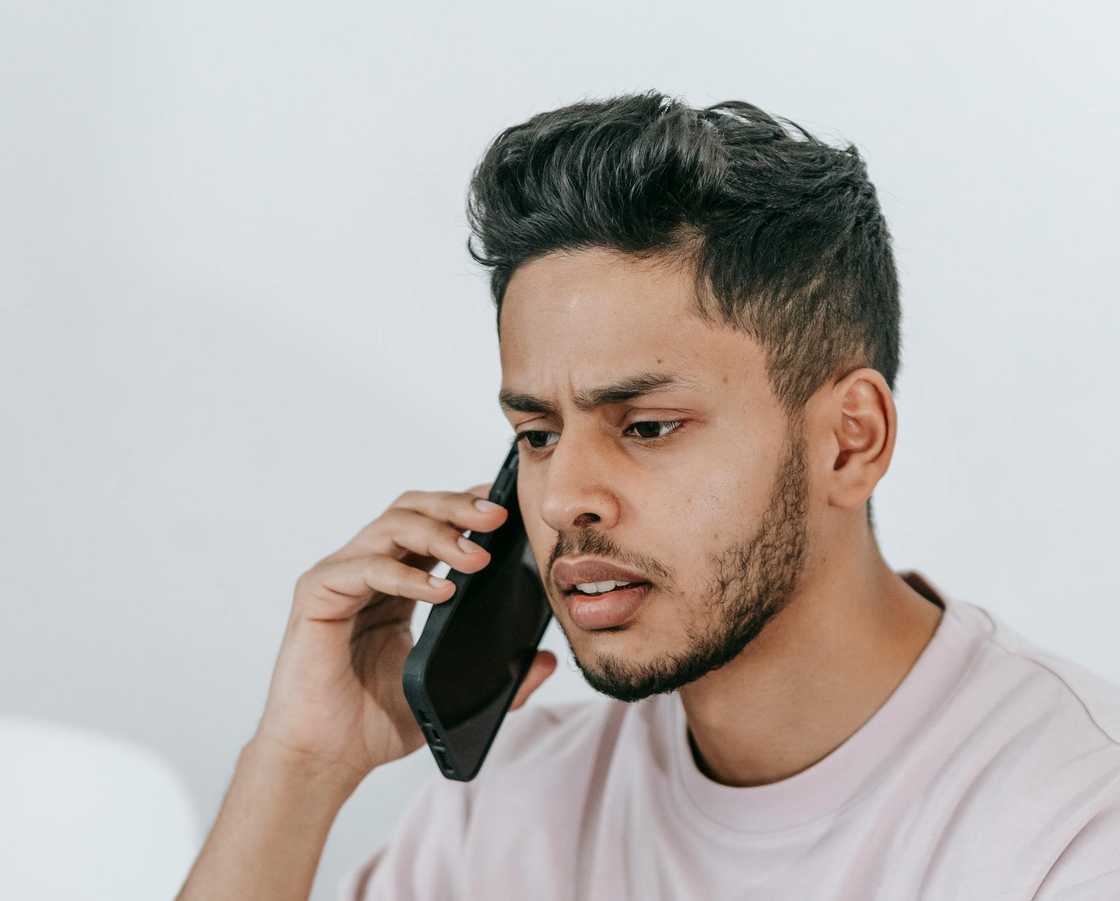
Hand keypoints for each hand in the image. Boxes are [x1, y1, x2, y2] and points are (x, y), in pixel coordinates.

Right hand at [249, 483, 556, 784]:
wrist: (324, 759)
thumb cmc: (374, 724)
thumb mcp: (450, 697)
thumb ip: (501, 681)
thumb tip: (547, 660)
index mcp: (396, 583)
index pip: (432, 524)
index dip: (467, 507)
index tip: (508, 507)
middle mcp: (366, 569)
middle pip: (412, 510)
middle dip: (457, 507)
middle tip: (499, 517)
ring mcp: (339, 577)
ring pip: (391, 527)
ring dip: (440, 535)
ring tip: (479, 557)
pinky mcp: (317, 595)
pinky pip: (365, 568)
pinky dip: (407, 576)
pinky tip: (443, 591)